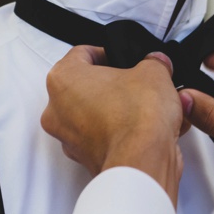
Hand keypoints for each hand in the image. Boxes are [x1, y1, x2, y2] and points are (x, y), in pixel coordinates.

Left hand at [41, 46, 186, 205]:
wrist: (143, 162)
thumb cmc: (136, 118)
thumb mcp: (154, 72)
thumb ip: (153, 62)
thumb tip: (156, 64)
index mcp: (63, 79)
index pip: (82, 53)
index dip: (110, 52)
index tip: (125, 57)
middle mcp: (57, 110)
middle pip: (87, 87)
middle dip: (115, 84)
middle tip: (138, 82)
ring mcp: (69, 139)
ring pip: (95, 115)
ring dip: (120, 110)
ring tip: (149, 107)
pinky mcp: (86, 159)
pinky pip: (105, 138)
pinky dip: (124, 133)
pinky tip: (149, 129)